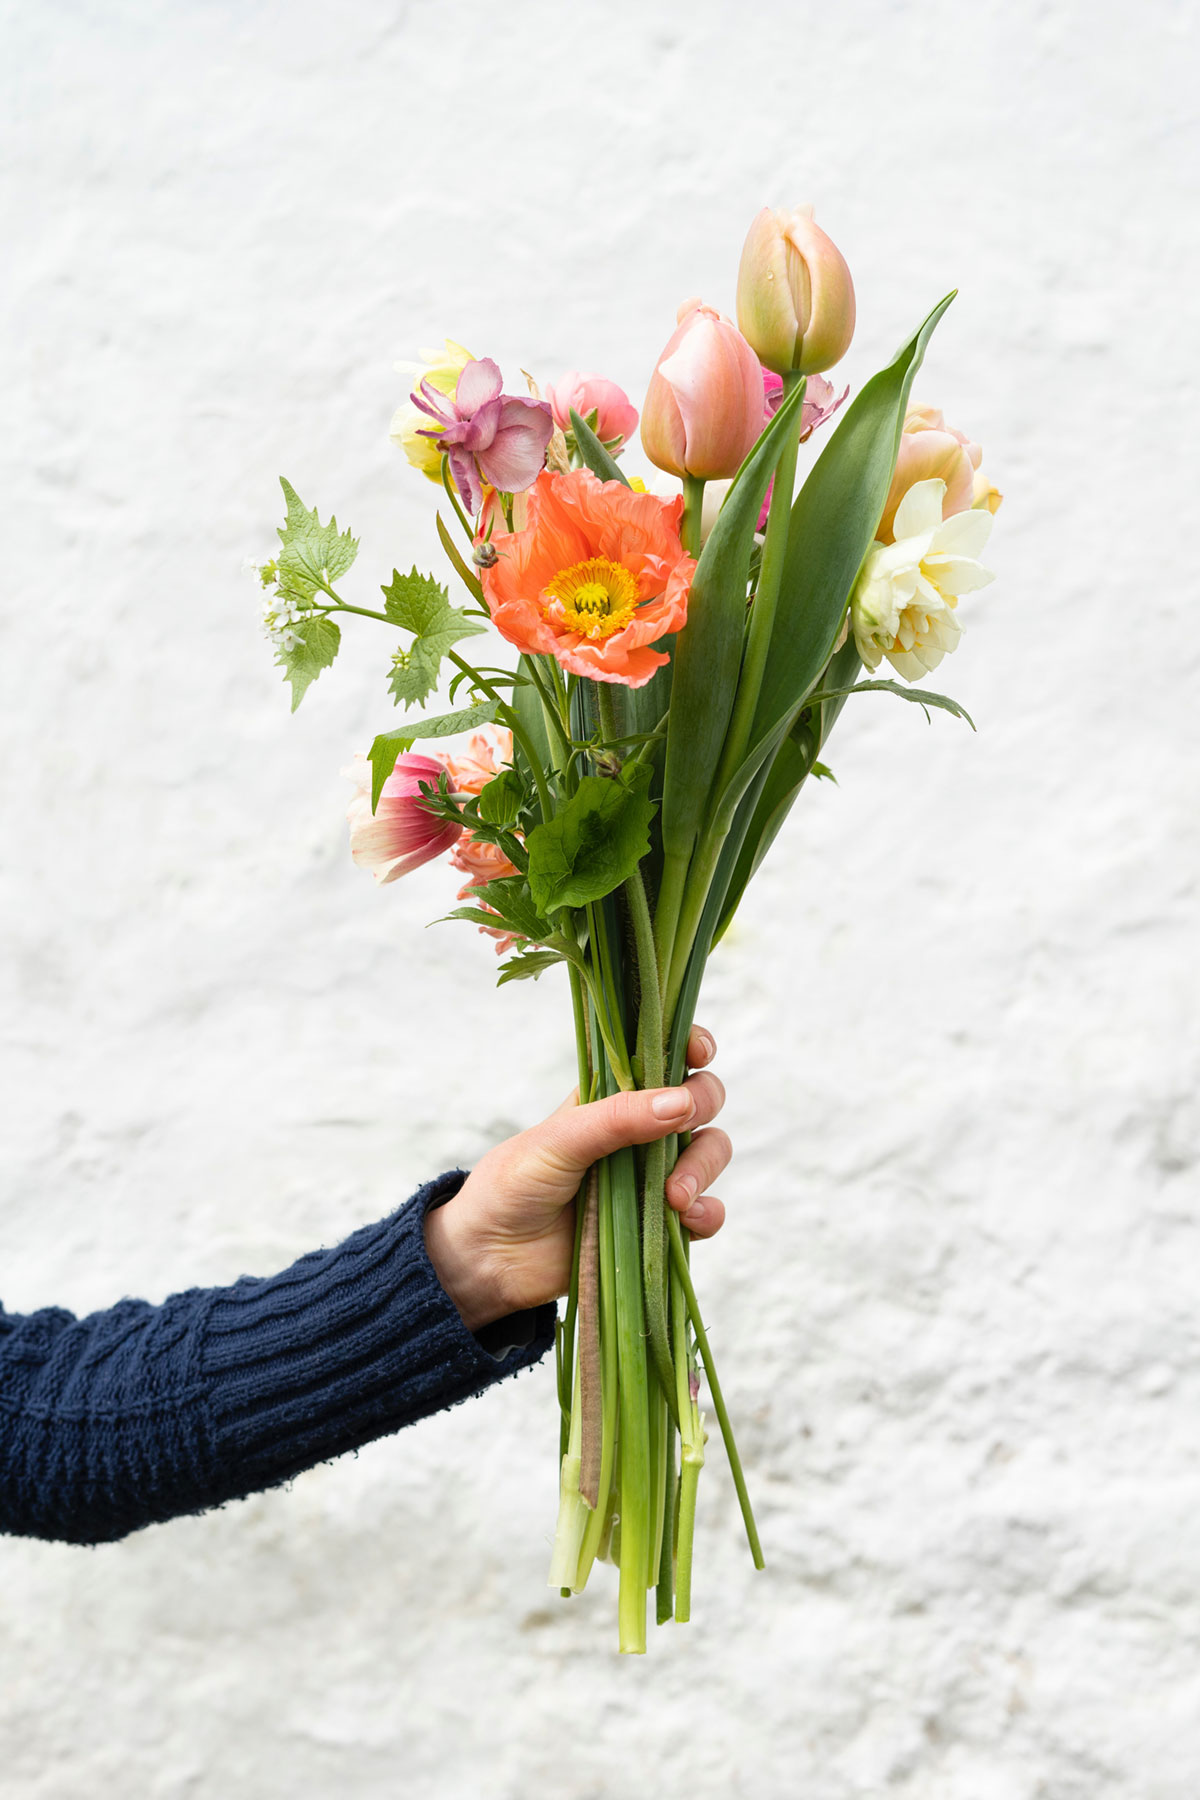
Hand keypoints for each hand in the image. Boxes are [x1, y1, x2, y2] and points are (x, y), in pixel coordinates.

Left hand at [424, 1025, 730, 1331]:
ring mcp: (652, 1177)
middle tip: (683, 1126)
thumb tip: (682, 1101)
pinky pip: (705, 1213)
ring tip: (674, 1196)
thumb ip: (617, 1118)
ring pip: (709, 1153)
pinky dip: (707, 1214)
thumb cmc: (513, 1186)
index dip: (689, 1046)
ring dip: (704, 1167)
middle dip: (704, 1105)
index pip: (662, 1057)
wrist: (490, 1260)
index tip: (698, 1053)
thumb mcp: (559, 1141)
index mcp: (611, 1098)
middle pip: (700, 1100)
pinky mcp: (659, 1225)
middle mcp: (639, 1132)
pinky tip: (688, 1220)